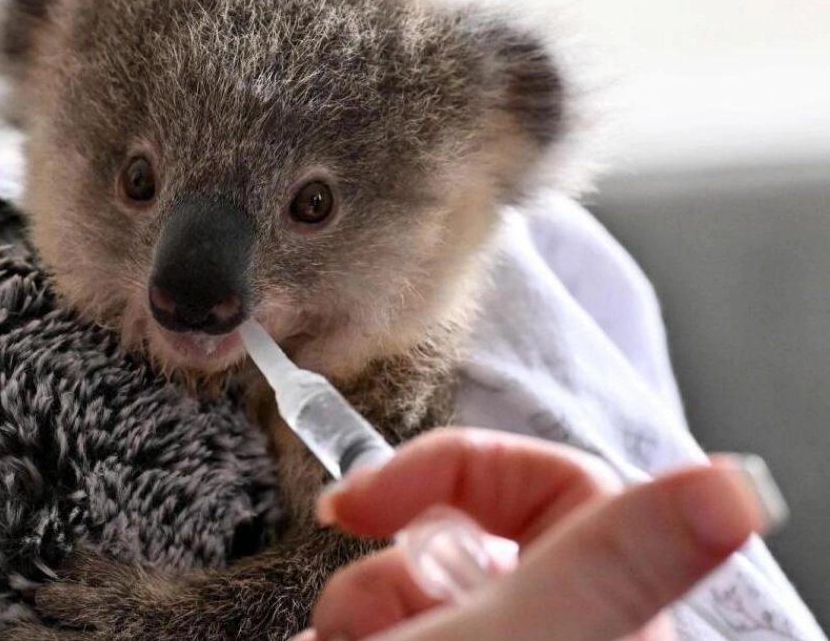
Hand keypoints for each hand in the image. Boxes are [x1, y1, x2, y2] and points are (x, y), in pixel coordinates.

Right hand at [300, 428, 783, 640]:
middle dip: (392, 574)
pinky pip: (388, 630)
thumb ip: (613, 559)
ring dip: (360, 620)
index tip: (369, 502)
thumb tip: (735, 489)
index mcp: (614, 632)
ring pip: (415, 584)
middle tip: (369, 630)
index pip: (564, 488)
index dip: (459, 470)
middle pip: (475, 536)